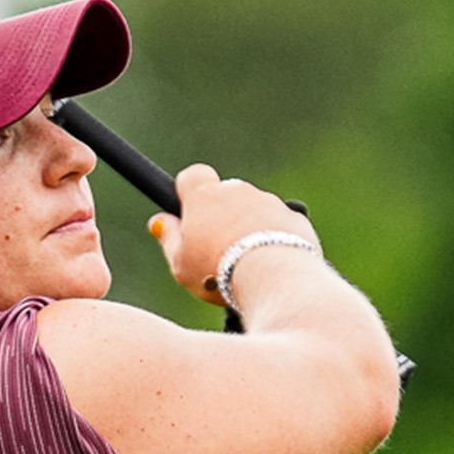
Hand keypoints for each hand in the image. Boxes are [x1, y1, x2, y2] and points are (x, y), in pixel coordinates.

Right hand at [148, 164, 318, 304]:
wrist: (273, 277)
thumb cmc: (218, 271)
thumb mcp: (180, 261)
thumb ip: (168, 238)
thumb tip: (158, 223)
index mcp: (204, 196)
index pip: (192, 176)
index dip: (188, 192)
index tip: (188, 213)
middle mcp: (238, 191)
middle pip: (225, 195)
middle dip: (222, 216)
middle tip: (217, 249)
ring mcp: (269, 202)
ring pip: (254, 210)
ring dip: (248, 229)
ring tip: (246, 263)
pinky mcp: (294, 218)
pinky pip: (280, 225)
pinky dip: (274, 239)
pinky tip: (270, 264)